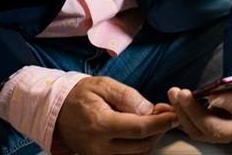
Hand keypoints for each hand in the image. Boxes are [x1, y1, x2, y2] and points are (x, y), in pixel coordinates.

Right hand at [52, 75, 177, 154]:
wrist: (56, 111)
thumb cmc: (80, 94)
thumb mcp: (103, 85)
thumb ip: (127, 96)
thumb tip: (149, 109)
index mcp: (101, 124)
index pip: (139, 129)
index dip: (161, 122)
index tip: (175, 114)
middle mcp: (100, 146)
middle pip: (142, 146)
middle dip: (159, 131)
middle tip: (165, 114)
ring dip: (150, 139)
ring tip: (153, 120)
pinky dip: (138, 146)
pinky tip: (141, 131)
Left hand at [167, 57, 231, 143]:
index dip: (225, 102)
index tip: (211, 95)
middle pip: (213, 126)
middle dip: (195, 111)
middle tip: (183, 94)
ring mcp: (223, 133)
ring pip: (199, 130)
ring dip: (183, 113)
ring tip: (174, 94)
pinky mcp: (211, 133)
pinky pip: (192, 129)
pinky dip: (180, 117)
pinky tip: (173, 103)